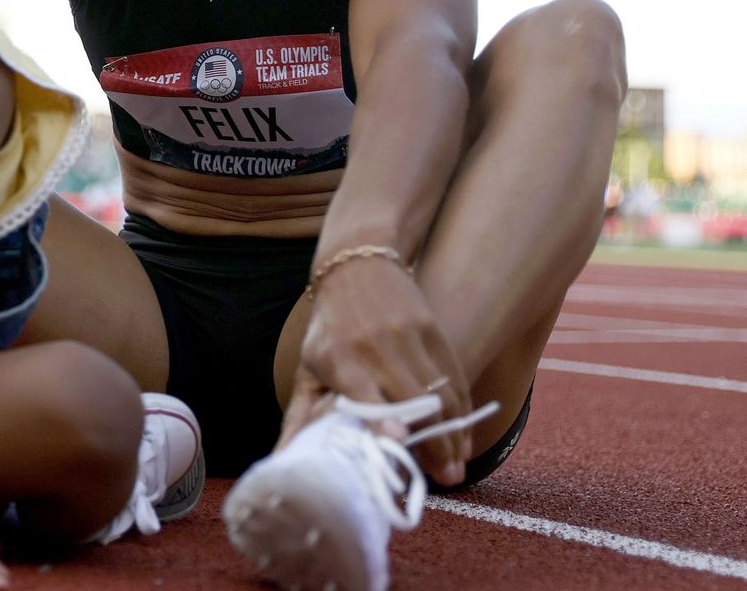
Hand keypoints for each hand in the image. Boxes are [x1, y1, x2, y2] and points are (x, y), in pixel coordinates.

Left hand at [278, 255, 472, 486]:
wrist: (356, 266)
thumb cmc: (328, 329)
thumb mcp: (309, 367)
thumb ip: (300, 416)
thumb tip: (282, 459)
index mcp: (340, 359)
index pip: (364, 392)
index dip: (382, 416)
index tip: (399, 440)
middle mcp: (374, 347)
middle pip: (412, 402)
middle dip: (433, 443)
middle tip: (447, 479)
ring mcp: (407, 337)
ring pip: (439, 393)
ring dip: (453, 433)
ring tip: (457, 466)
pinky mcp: (431, 329)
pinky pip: (454, 376)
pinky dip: (463, 409)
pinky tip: (464, 434)